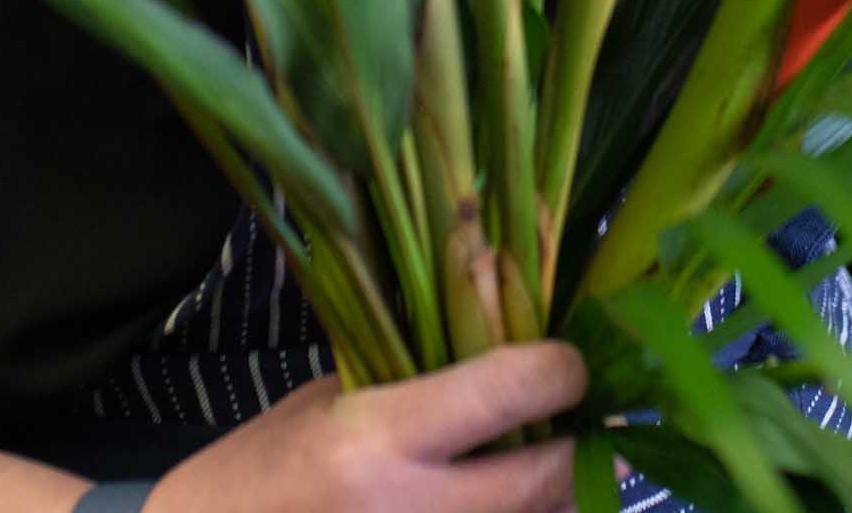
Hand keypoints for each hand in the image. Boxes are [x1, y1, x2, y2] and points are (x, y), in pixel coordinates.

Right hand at [145, 342, 588, 512]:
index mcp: (379, 438)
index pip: (509, 390)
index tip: (571, 359)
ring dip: (561, 498)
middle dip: (584, 447)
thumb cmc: (261, 467)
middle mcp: (411, 510)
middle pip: (547, 480)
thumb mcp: (332, 400)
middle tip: (590, 417)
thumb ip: (416, 385)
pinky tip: (509, 502)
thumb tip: (504, 354)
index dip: (559, 369)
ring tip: (558, 459)